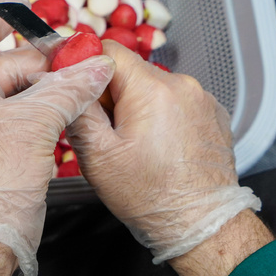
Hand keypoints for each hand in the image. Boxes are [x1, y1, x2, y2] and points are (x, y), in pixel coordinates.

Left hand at [0, 0, 114, 275]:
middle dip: (38, 61)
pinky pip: (10, 115)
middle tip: (74, 58)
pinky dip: (36, 110)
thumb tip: (94, 66)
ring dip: (42, 88)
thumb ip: (68, 87)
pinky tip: (63, 110)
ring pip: (8, 92)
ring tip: (77, 85)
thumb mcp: (36, 121)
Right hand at [67, 40, 262, 266]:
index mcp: (152, 89)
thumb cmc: (151, 196)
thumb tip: (64, 78)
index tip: (79, 89)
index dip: (86, 66)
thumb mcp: (96, 155)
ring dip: (136, 105)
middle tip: (106, 131)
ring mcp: (201, 99)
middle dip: (111, 94)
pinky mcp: (212, 113)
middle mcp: (182, 85)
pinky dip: (161, 115)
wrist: (199, 225)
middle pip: (130, 70)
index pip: (109, 50)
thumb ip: (78, 108)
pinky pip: (174, 101)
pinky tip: (158, 145)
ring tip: (134, 144)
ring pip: (151, 86)